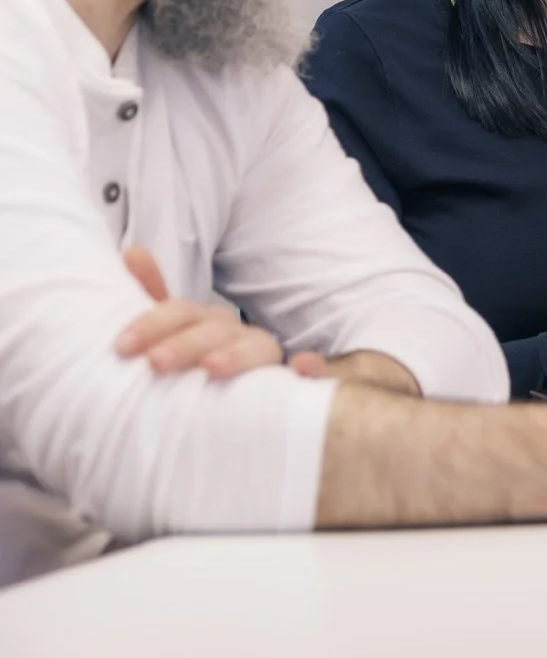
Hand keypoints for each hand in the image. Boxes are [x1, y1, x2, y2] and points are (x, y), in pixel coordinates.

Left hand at [117, 245, 324, 379]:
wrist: (226, 407)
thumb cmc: (194, 369)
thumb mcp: (169, 336)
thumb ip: (151, 297)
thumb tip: (132, 250)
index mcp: (209, 322)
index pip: (184, 312)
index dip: (154, 323)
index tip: (122, 346)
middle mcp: (240, 335)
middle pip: (218, 329)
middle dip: (186, 343)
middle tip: (155, 363)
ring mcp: (268, 358)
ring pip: (261, 347)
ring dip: (238, 354)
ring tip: (211, 368)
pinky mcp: (293, 385)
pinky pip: (314, 373)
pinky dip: (313, 368)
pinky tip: (303, 367)